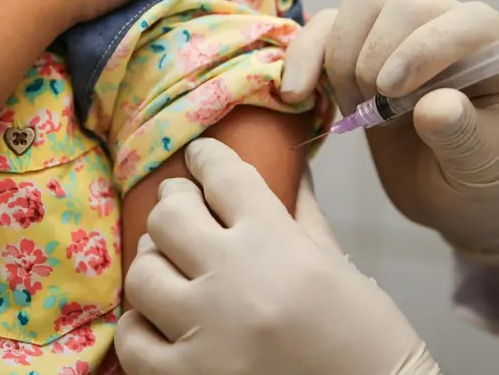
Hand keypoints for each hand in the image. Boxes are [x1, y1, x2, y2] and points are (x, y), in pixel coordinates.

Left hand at [115, 139, 438, 374]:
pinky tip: (161, 324)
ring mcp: (206, 333)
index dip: (206, 157)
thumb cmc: (366, 341)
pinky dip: (141, 329)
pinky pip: (132, 339)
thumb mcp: (339, 268)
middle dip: (174, 206)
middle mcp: (235, 280)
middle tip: (182, 210)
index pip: (224, 176)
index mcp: (277, 244)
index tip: (201, 157)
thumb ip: (304, 216)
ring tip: (171, 270)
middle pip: (169, 216)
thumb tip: (293, 169)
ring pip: (143, 273)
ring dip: (155, 266)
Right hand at [282, 0, 498, 265]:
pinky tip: (296, 93)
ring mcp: (402, 34)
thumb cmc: (484, 177)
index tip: (393, 92)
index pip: (467, 22)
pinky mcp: (360, 50)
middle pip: (401, 5)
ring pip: (361, 5)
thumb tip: (434, 107)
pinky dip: (303, 55)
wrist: (456, 195)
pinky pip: (324, 28)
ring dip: (341, 58)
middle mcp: (449, 28)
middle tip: (379, 114)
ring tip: (356, 109)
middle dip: (375, 59)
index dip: (425, 47)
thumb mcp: (483, 167)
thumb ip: (463, 135)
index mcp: (497, 51)